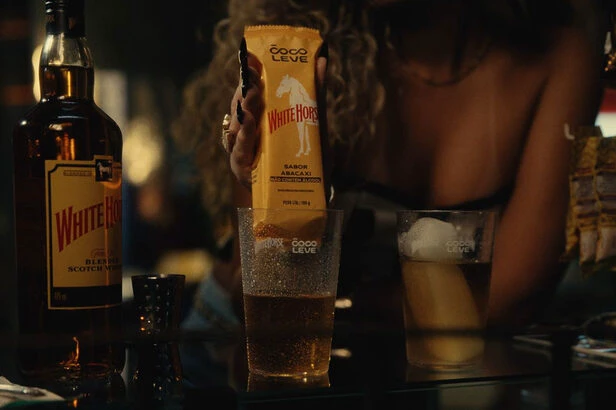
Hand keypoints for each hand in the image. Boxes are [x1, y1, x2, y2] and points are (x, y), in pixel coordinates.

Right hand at [222, 50, 327, 189]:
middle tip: (253, 81)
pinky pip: (239, 154)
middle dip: (244, 95)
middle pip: (238, 110)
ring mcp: (243, 155)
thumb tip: (323, 59)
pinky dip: (244, 139)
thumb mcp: (316, 125)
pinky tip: (248, 124)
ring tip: (249, 102)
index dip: (248, 77)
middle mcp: (248, 137)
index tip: (251, 60)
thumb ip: (316, 95)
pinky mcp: (245, 175)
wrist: (313, 198)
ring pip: (235, 131)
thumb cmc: (312, 160)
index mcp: (261, 122)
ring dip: (241, 114)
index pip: (249, 95)